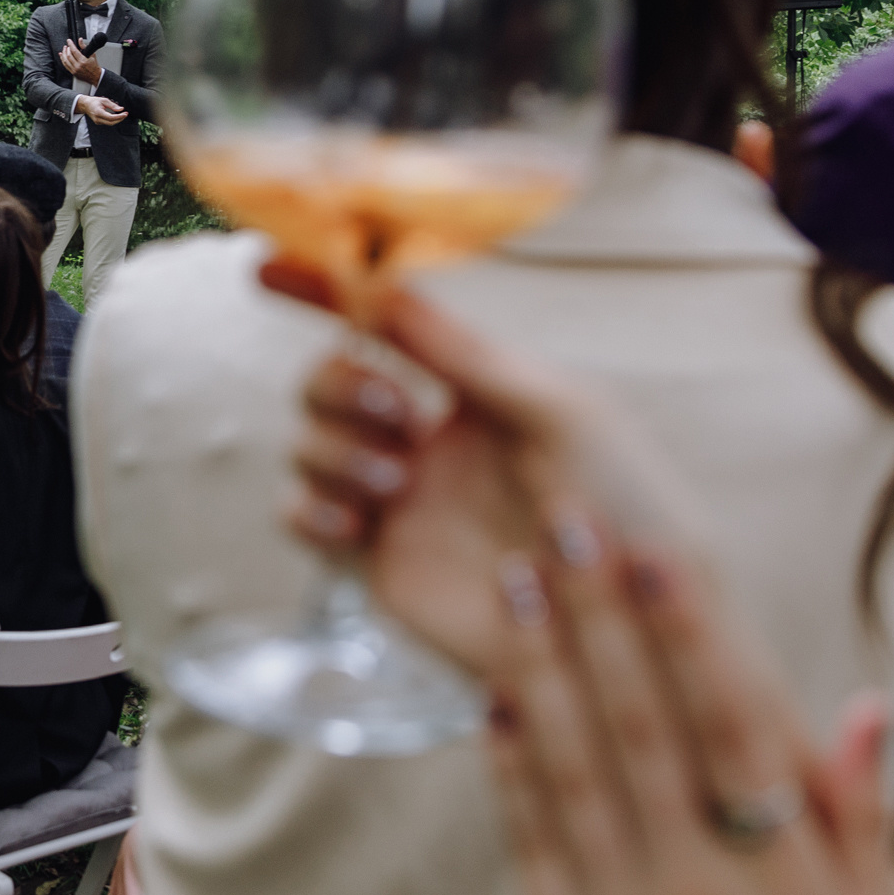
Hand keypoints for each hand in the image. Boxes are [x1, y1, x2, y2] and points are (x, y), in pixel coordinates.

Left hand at [58, 39, 102, 84]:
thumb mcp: (92, 54)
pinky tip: (62, 56)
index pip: (74, 51)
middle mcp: (78, 66)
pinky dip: (62, 60)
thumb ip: (84, 47)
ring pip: (65, 61)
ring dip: (63, 54)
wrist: (95, 76)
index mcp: (83, 61)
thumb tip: (80, 40)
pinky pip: (65, 66)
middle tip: (67, 46)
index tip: (69, 41)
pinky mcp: (73, 73)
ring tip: (64, 50)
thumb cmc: (94, 66)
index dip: (70, 44)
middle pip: (68, 56)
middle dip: (66, 49)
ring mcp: (74, 70)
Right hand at [73, 94, 127, 127]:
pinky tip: (115, 115)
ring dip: (117, 120)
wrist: (85, 105)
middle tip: (125, 114)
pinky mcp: (98, 123)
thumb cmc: (94, 102)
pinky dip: (113, 120)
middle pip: (111, 122)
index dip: (119, 116)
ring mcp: (97, 122)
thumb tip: (121, 109)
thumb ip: (113, 105)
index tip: (125, 113)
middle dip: (120, 119)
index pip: (111, 117)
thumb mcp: (104, 100)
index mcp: (98, 112)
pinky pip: (107, 122)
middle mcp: (97, 119)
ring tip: (122, 114)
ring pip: (110, 123)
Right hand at [287, 283, 691, 675]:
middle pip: (326, 382)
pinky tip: (354, 519)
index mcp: (472, 392)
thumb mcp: (560, 413)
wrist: (626, 626)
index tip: (267, 268)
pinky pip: (300, 518)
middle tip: (397, 413)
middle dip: (339, 383)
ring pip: (307, 446)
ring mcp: (395, 504)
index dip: (322, 290)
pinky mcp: (374, 565)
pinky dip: (309, 506)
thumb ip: (468, 356)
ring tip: (396, 481)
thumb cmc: (625, 510)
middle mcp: (424, 440)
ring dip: (335, 448)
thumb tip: (384, 291)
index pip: (382, 324)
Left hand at [486, 528, 893, 894]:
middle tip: (562, 523)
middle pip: (640, 723)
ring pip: (575, 766)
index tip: (655, 546)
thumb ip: (857, 819)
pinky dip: (510, 767)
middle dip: (597, 617)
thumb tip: (861, 704)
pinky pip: (534, 841)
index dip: (688, 629)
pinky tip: (493, 702)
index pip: (728, 723)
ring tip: (517, 584)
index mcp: (782, 874)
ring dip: (543, 667)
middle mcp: (700, 883)